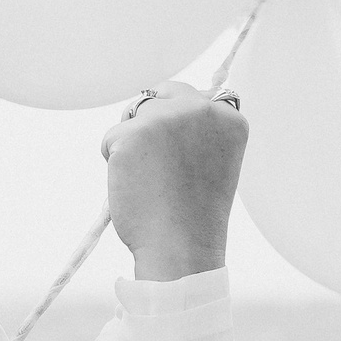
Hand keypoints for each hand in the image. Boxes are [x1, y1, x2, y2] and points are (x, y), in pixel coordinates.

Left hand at [102, 82, 249, 280]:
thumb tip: (165, 105)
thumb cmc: (194, 214)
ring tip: (149, 180)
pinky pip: (111, 139)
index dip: (179, 123)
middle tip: (156, 164)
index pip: (195, 96)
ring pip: (134, 116)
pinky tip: (134, 186)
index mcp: (229, 117)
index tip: (181, 155)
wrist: (180, 247)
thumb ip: (200, 130)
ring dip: (132, 142)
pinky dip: (114, 162)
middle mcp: (201, 109)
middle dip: (151, 120)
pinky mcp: (132, 133)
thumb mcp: (214, 161)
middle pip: (162, 93)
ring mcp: (166, 118)